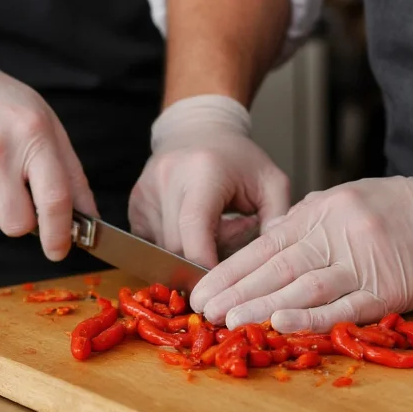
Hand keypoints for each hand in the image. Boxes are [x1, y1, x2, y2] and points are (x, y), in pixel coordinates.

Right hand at [0, 41, 97, 260]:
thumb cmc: (0, 104)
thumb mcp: (47, 125)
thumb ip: (72, 175)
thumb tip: (91, 219)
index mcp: (33, 136)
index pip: (54, 199)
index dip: (60, 233)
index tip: (60, 250)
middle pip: (18, 224)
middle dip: (23, 220)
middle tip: (17, 192)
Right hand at [128, 94, 289, 267]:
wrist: (200, 129)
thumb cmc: (239, 159)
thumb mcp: (271, 182)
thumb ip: (278, 218)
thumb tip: (272, 258)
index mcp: (203, 171)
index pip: (195, 228)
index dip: (206, 262)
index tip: (225, 281)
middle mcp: (168, 178)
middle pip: (179, 245)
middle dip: (204, 258)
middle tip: (231, 247)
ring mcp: (146, 191)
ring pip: (164, 248)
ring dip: (190, 252)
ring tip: (215, 230)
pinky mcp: (134, 203)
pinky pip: (152, 243)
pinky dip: (175, 246)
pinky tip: (194, 229)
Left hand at [189, 168, 412, 331]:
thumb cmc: (401, 206)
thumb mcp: (347, 197)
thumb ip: (309, 219)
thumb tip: (271, 240)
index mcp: (322, 211)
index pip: (266, 244)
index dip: (231, 269)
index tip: (201, 287)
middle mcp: (337, 233)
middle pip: (277, 266)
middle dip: (235, 290)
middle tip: (202, 311)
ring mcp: (363, 260)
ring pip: (304, 287)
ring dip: (262, 306)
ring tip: (229, 321)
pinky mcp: (388, 287)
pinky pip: (344, 306)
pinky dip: (311, 318)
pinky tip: (281, 325)